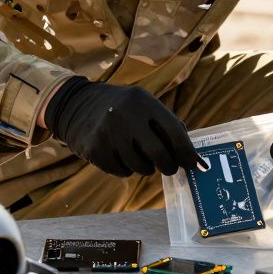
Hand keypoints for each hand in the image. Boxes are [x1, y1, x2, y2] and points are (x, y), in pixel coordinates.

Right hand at [45, 77, 202, 176]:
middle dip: (168, 166)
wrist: (75, 104)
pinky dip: (125, 169)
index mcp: (143, 101)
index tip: (197, 166)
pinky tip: (118, 154)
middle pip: (159, 155)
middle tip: (168, 167)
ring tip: (136, 154)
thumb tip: (192, 156)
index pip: (174, 132)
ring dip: (144, 167)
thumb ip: (166, 124)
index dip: (188, 153)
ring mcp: (108, 133)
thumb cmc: (121, 108)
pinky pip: (122, 172)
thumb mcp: (143, 104)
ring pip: (141, 168)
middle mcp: (126, 115)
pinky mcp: (95, 149)